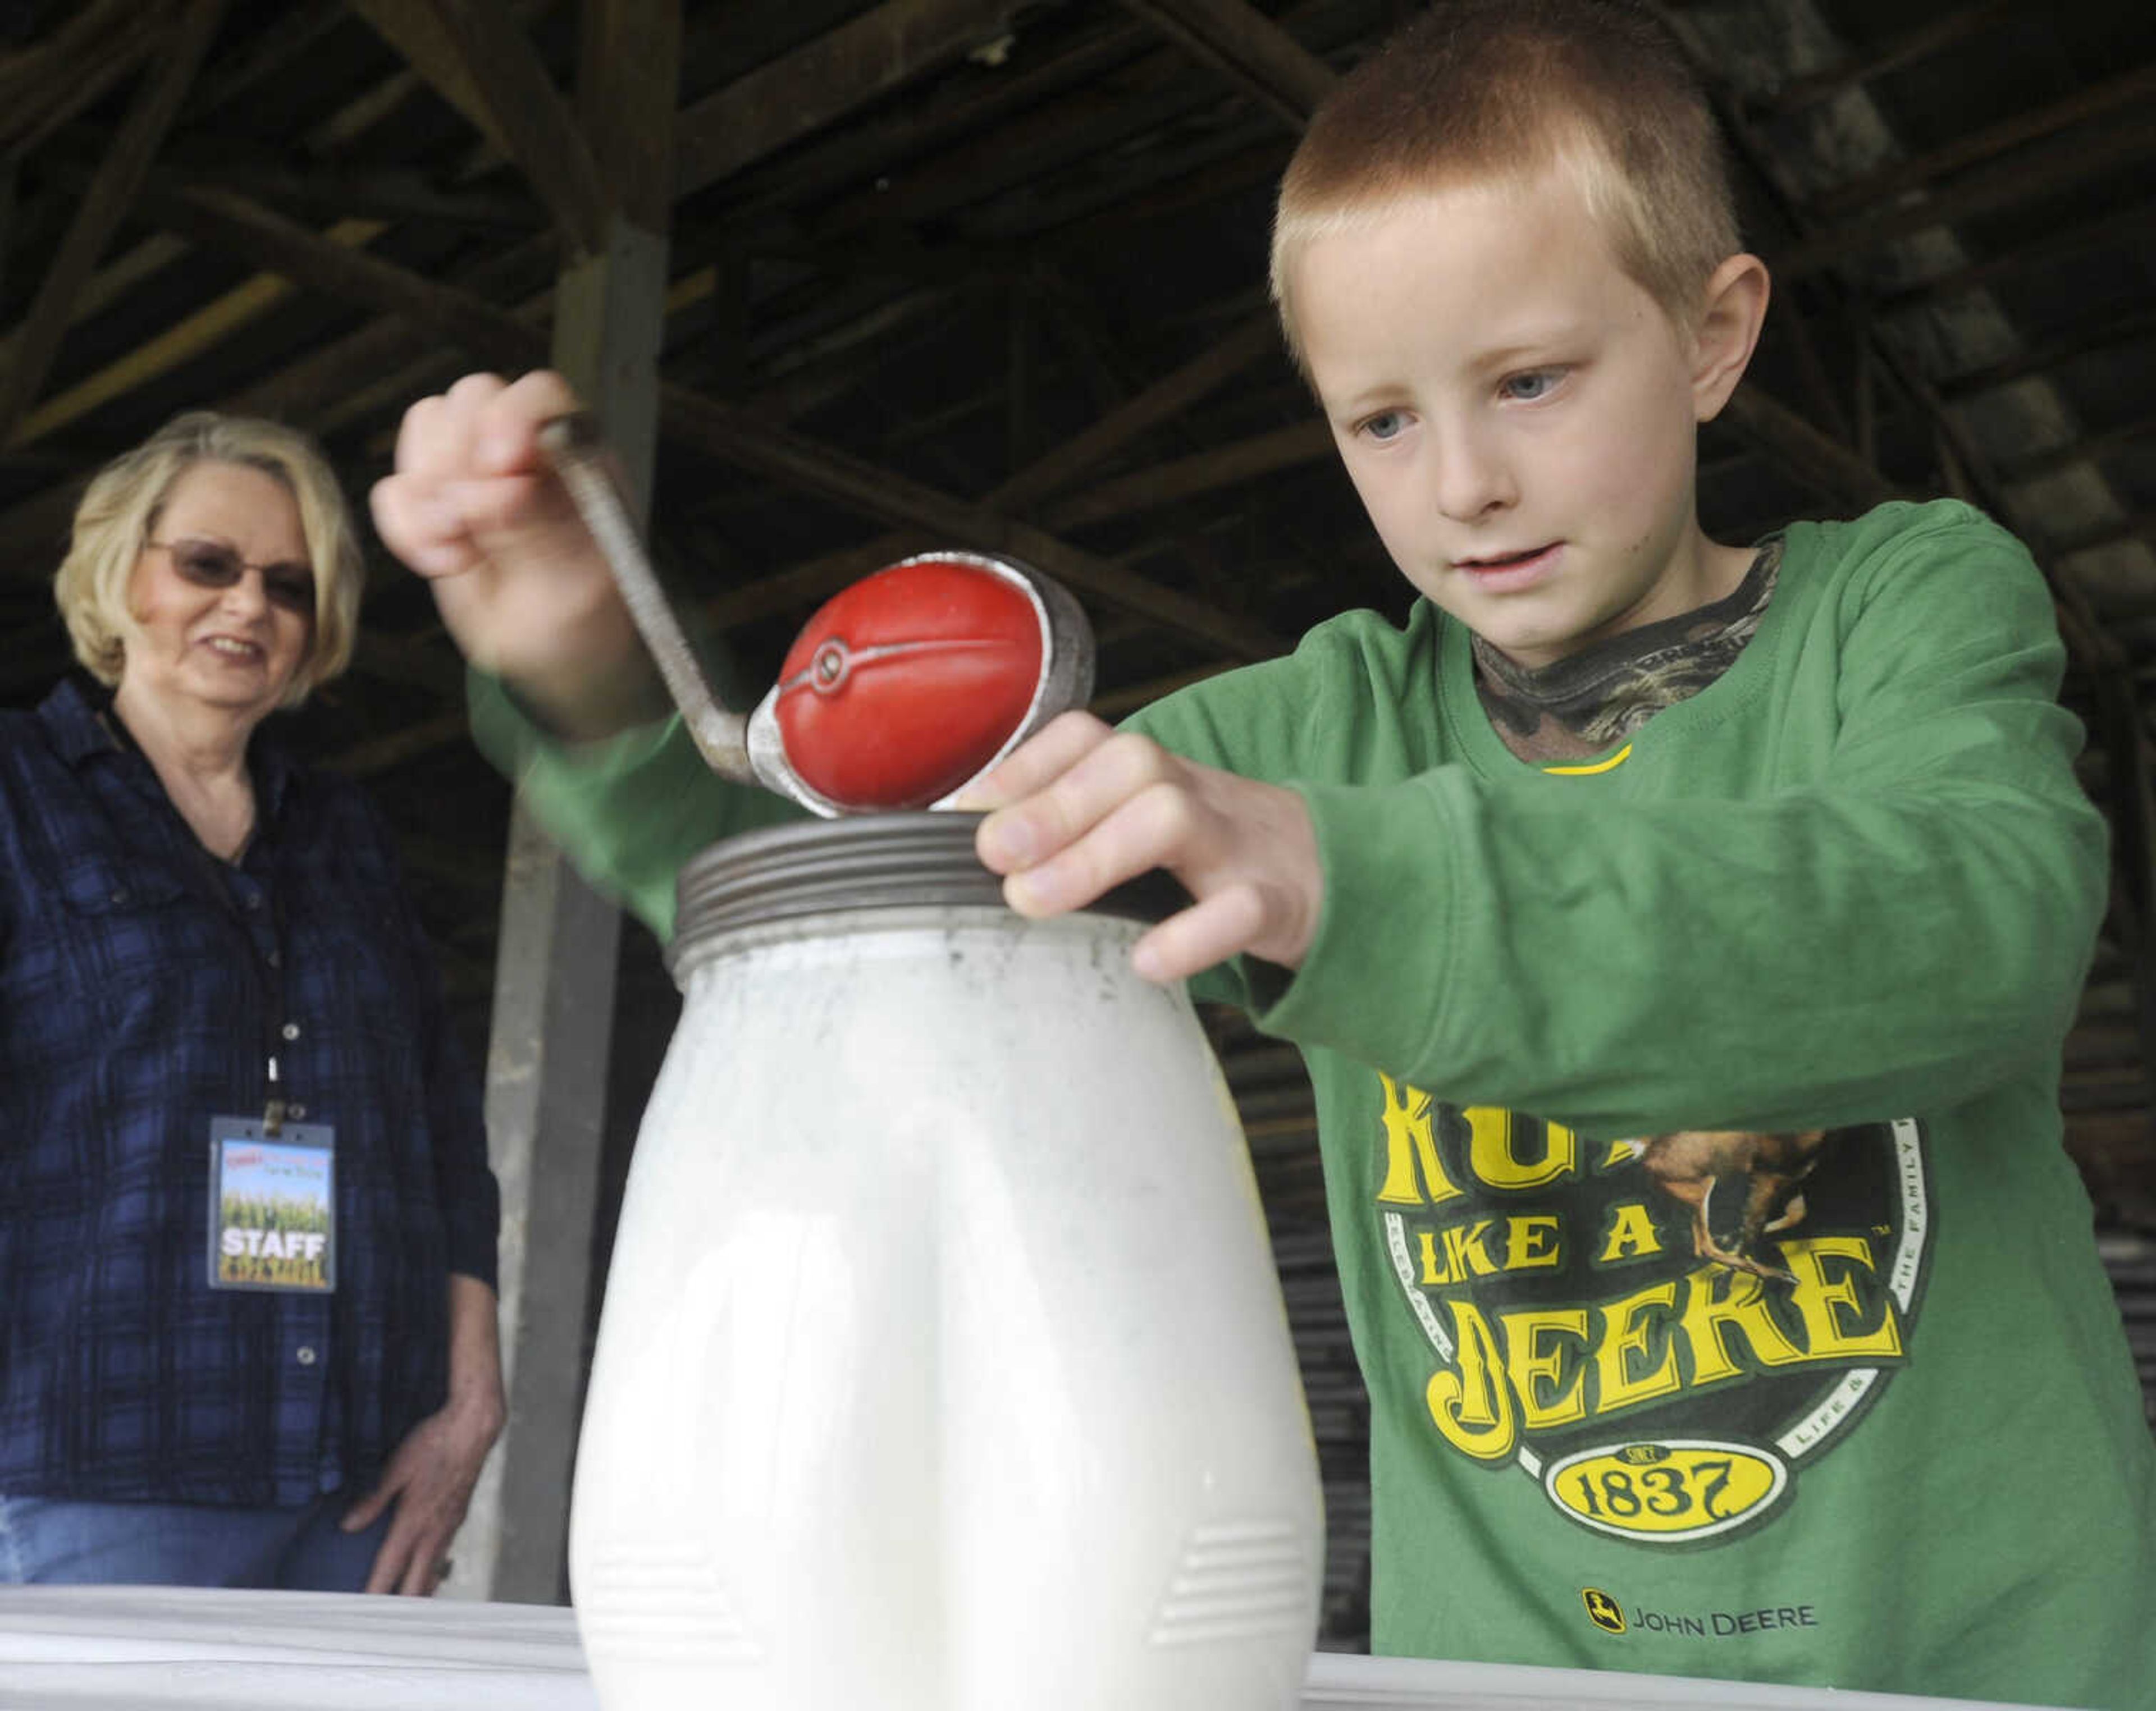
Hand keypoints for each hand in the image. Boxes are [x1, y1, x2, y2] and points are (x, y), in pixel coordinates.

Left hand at [342, 1389, 504, 1596]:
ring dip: (419, 1592)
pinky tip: (426, 1569)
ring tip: (403, 1608)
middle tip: (382, 1623)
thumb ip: (373, 1500)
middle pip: (417, 1582)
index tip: (359, 1614)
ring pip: (434, 1571)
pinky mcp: (459, 1516)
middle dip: (400, 1606)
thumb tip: (348, 1526)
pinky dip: (432, 1571)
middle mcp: (434, 1530)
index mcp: (414, 1521)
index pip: (390, 1569)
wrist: (474, 1428)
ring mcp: (450, 1525)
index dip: (374, 1594)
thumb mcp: (396, 1467)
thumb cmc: (434, 1443)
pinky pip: (443, 1553)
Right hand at [370, 370, 662, 737]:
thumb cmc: (584, 619)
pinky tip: (442, 562)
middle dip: (462, 459)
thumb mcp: (577, 586)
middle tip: (472, 523)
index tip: (501, 465)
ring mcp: (473, 469)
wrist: (552, 658)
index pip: (542, 395)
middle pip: (473, 398)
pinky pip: (394, 487)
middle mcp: (526, 449)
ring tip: (461, 553)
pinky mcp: (432, 502)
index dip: (513, 417)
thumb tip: (497, 490)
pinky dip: (405, 526)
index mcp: (578, 456)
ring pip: (428, 428)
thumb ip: (541, 533)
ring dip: (430, 494)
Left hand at [963, 711, 1322, 983]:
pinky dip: (1191, 935)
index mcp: (1158, 777)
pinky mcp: (1277, 904)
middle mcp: (1194, 796)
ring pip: (1173, 818)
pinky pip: (1239, 909)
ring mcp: (1238, 846)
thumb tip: (983, 852)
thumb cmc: (1221, 856)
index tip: (970, 811)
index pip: (1090, 738)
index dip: (1027, 765)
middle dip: (1052, 804)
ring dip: (1094, 856)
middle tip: (993, 855)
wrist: (1344, 877)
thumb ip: (1075, 831)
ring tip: (1035, 900)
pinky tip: (1147, 962)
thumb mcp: (1150, 828)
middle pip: (1130, 765)